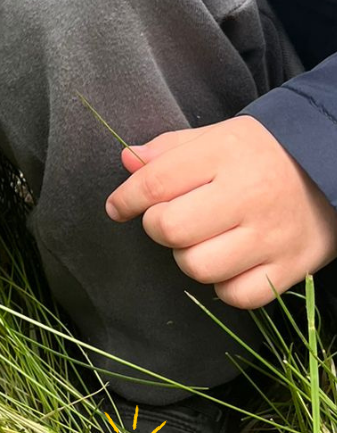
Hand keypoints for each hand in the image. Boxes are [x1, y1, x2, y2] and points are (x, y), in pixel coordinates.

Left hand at [105, 115, 336, 308]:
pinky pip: (236, 295)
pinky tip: (227, 262)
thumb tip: (127, 159)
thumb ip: (168, 149)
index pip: (155, 183)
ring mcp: (272, 235)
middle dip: (156, 227)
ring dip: (187, 257)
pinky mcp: (292, 267)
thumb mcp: (215, 137)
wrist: (329, 169)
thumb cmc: (259, 155)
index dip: (126, 199)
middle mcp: (249, 194)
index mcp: (225, 154)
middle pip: (170, 229)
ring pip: (198, 267)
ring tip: (201, 239)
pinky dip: (223, 285)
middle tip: (168, 219)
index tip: (117, 207)